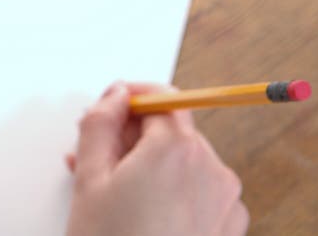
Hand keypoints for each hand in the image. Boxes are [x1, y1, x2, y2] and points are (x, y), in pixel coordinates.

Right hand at [65, 83, 248, 235]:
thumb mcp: (89, 177)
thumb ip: (99, 122)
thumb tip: (114, 95)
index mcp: (176, 149)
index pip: (161, 97)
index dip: (132, 97)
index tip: (111, 104)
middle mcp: (210, 168)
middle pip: (171, 129)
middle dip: (132, 136)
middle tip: (94, 155)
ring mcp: (224, 199)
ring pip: (183, 159)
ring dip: (148, 163)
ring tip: (110, 189)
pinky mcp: (227, 225)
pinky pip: (198, 188)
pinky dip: (171, 189)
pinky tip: (139, 209)